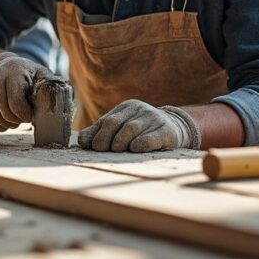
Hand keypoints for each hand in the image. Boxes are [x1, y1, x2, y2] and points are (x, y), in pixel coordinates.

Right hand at [0, 52, 56, 130]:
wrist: (2, 66)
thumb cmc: (27, 74)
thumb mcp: (41, 74)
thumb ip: (52, 83)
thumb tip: (66, 93)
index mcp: (12, 73)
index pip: (16, 104)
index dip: (27, 114)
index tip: (32, 113)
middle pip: (8, 115)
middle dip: (21, 119)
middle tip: (26, 113)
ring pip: (1, 122)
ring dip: (13, 123)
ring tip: (17, 113)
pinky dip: (3, 124)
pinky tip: (7, 113)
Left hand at [78, 99, 200, 151]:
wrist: (176, 128)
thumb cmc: (141, 131)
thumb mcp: (121, 128)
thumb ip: (100, 133)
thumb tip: (82, 141)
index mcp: (127, 107)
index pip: (107, 120)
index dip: (98, 135)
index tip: (93, 148)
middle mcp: (140, 110)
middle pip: (116, 123)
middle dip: (106, 139)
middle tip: (103, 150)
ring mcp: (154, 119)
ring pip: (131, 130)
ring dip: (120, 143)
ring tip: (118, 151)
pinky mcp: (167, 131)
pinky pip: (150, 138)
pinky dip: (140, 144)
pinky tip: (135, 149)